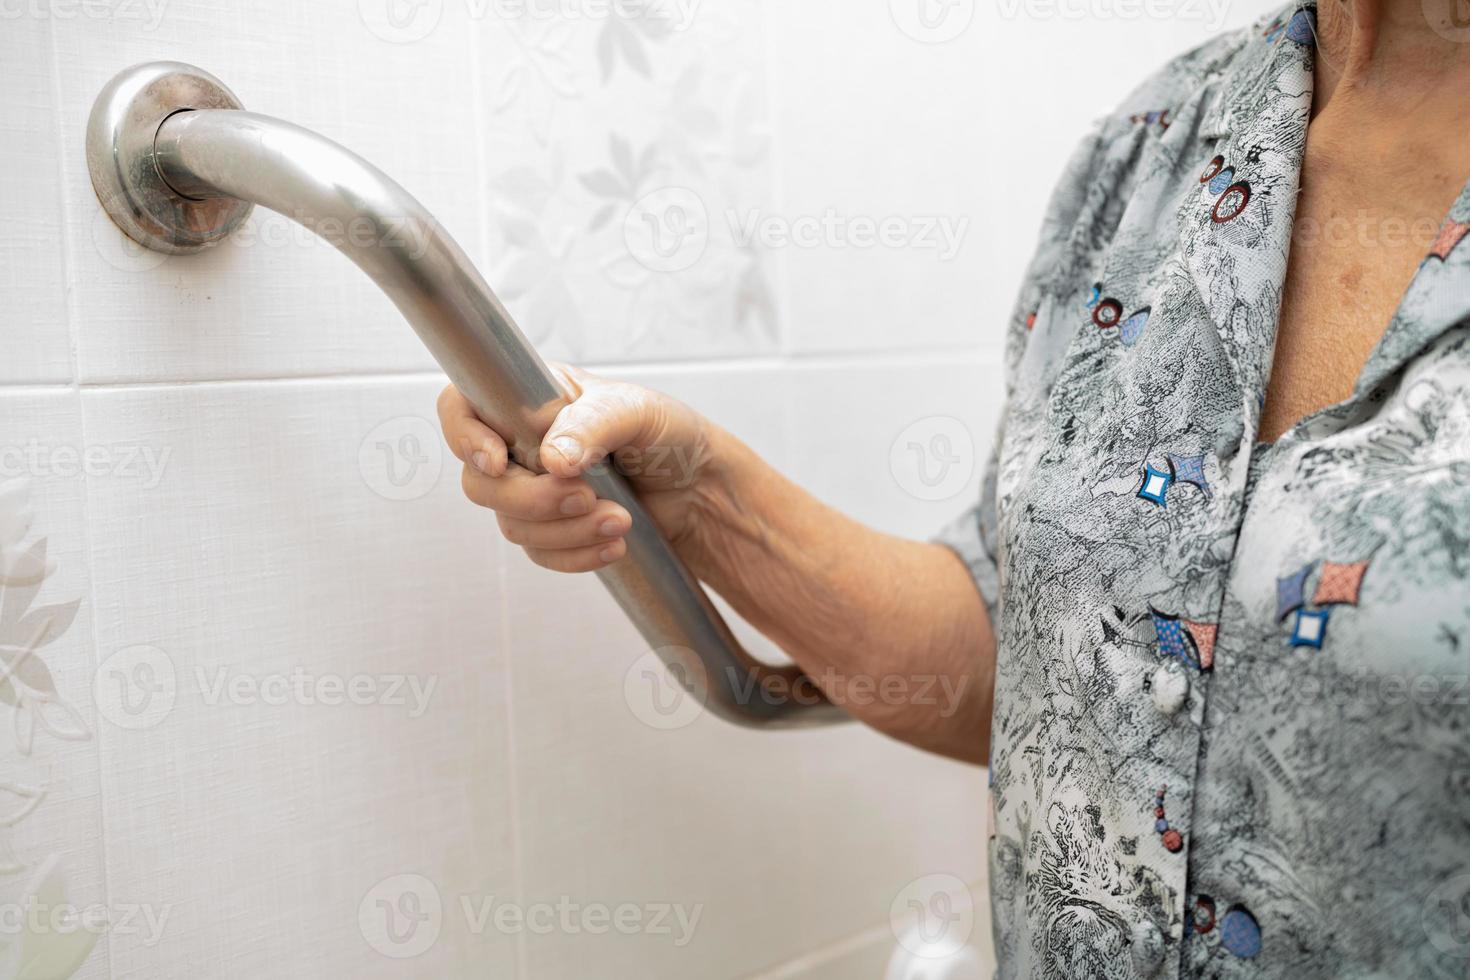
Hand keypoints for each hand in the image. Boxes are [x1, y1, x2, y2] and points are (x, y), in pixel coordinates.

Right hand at [437, 363, 720, 572]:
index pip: (462, 409)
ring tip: (620, 518)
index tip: (498, 462)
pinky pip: (540, 554)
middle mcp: (521, 444)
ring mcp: (533, 490)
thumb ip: (593, 425)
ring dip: (565, 530)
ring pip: (512, 525)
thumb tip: (551, 459)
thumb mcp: (638, 411)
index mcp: (529, 398)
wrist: (701, 489)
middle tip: (585, 495)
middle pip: (482, 482)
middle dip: (532, 498)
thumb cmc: (669, 433)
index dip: (465, 437)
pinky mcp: (552, 530)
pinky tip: (614, 544)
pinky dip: (575, 555)